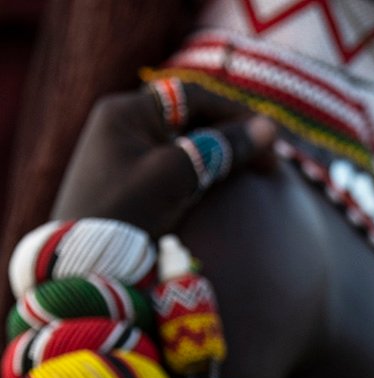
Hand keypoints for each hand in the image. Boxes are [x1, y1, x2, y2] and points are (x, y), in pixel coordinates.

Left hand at [53, 81, 276, 237]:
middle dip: (232, 135)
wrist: (84, 264)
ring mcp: (125, 153)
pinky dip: (206, 170)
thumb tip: (268, 128)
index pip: (191, 96)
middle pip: (190, 117)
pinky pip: (178, 164)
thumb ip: (221, 148)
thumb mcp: (176, 175)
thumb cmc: (125, 212)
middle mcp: (123, 125)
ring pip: (187, 142)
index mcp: (126, 112)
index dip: (235, 113)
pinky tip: (226, 185)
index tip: (268, 136)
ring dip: (222, 154)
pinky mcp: (132, 181)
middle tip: (269, 160)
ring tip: (254, 171)